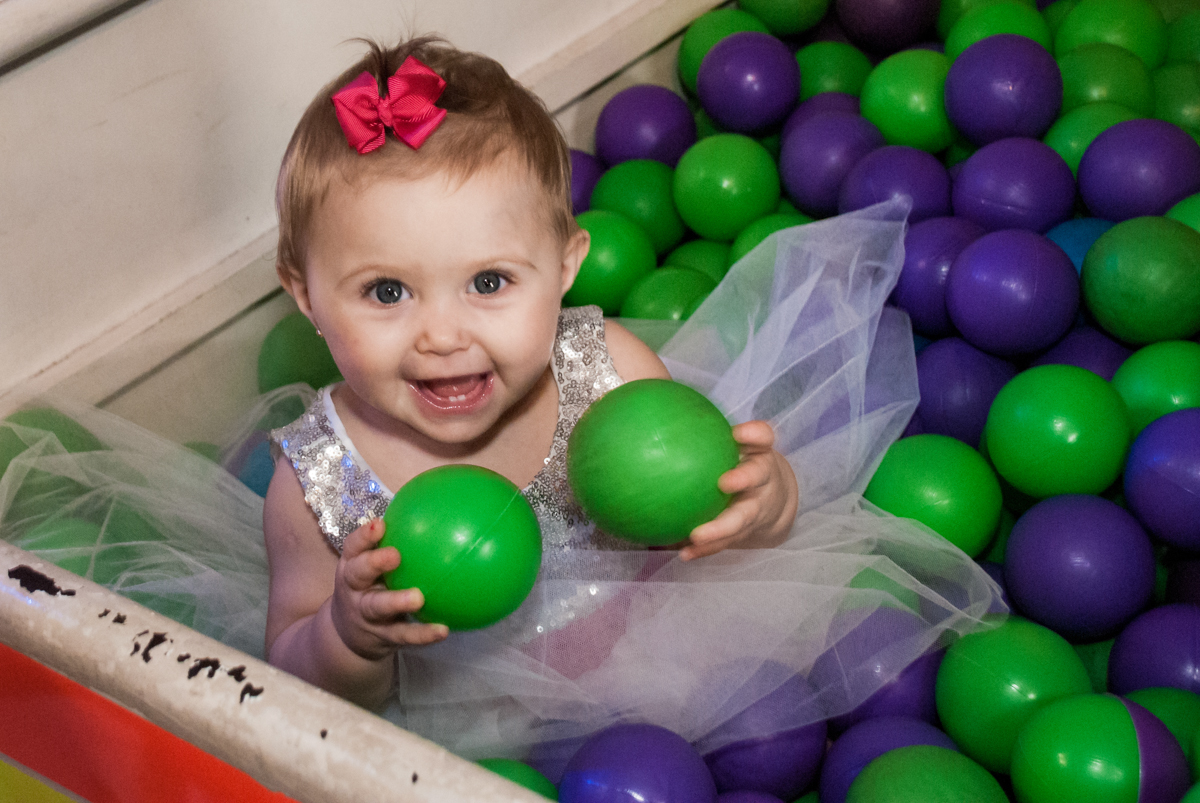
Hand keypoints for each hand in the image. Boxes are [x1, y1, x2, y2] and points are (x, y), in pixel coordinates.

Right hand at [329, 518, 448, 659]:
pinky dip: (422, 634)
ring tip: (419, 598)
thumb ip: (397, 541)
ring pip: (378, 607)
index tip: (380, 524)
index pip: (353, 546)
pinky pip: (403, 634)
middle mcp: (355, 588)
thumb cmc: (370, 586)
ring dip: (397, 601)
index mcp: (353, 565)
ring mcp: (366, 614)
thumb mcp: (373, 565)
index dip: (364, 535)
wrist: (347, 635)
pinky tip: (443, 630)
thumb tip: (439, 509)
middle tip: (395, 555)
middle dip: (374, 562)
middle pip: (358, 573)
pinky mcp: (382, 636)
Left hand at [680, 421, 798, 560]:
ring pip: (742, 520)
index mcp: (759, 455)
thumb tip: (661, 414)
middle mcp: (763, 482)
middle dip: (743, 480)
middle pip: (758, 477)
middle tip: (723, 483)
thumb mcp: (736, 447)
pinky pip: (726, 542)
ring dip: (720, 529)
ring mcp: (757, 509)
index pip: (762, 438)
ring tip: (696, 536)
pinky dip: (706, 549)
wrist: (773, 500)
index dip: (753, 435)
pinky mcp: (747, 531)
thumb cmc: (743, 464)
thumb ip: (708, 433)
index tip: (738, 434)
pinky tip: (683, 553)